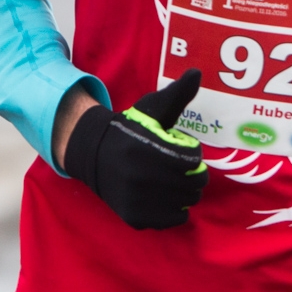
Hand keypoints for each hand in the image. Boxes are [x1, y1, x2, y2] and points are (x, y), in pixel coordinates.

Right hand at [62, 69, 208, 229]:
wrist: (94, 154)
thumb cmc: (130, 129)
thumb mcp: (152, 108)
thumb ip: (178, 93)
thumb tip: (197, 72)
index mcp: (147, 149)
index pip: (193, 160)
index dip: (192, 152)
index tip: (181, 148)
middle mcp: (140, 178)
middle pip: (194, 183)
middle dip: (194, 173)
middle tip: (182, 166)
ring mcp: (136, 200)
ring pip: (187, 202)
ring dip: (187, 191)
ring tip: (173, 179)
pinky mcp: (134, 217)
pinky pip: (174, 219)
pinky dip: (176, 209)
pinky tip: (165, 195)